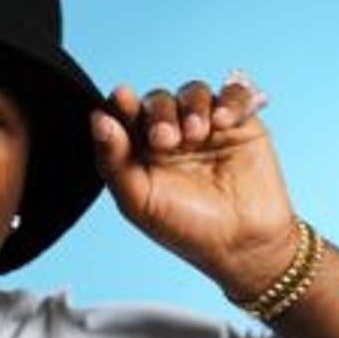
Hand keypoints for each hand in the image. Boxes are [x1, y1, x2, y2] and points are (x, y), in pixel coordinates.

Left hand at [91, 71, 300, 301]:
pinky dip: (228, 101)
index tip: (121, 97)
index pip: (126, 115)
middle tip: (166, 139)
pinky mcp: (240, 124)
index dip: (122, 102)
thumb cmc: (186, 228)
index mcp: (140, 151)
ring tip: (197, 134)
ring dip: (192, 106)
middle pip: (159, 100)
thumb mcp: (139, 201)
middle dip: (160, 112)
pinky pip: (234, 94)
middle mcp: (172, 135)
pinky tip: (222, 122)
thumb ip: (113, 160)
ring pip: (194, 92)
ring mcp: (206, 128)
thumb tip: (97, 119)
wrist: (241, 244)